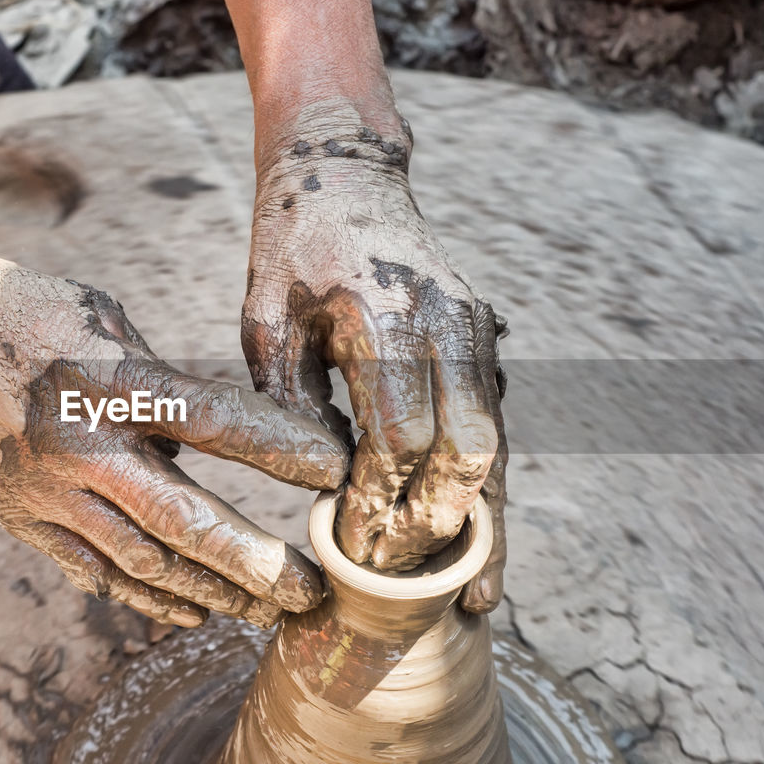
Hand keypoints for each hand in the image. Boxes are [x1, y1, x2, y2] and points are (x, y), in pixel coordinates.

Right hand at [0, 247, 347, 627]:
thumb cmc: (21, 311)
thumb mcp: (102, 318)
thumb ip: (162, 378)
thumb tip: (228, 429)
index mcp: (108, 379)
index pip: (214, 421)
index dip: (281, 449)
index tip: (334, 471)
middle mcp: (80, 446)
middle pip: (183, 520)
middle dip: (255, 562)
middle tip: (311, 591)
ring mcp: (47, 492)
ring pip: (143, 562)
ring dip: (212, 592)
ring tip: (266, 610)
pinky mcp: (23, 519)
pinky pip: (94, 572)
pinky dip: (149, 597)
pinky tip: (194, 611)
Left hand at [240, 115, 506, 612]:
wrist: (345, 172)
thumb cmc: (290, 247)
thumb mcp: (265, 318)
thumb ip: (290, 400)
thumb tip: (325, 482)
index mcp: (382, 316)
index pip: (397, 436)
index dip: (379, 501)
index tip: (353, 548)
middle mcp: (445, 324)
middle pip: (467, 450)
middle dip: (437, 524)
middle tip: (401, 576)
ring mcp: (475, 329)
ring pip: (497, 444)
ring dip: (483, 520)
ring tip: (476, 592)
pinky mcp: (485, 337)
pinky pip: (498, 424)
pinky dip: (492, 486)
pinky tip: (485, 538)